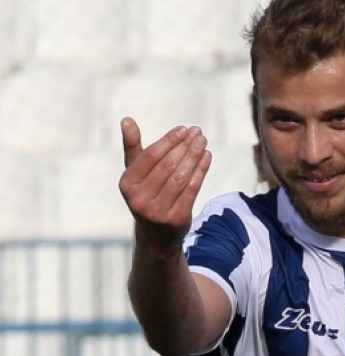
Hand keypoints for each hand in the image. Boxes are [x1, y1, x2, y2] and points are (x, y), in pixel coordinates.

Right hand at [118, 117, 211, 249]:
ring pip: (181, 177)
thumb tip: (127, 120)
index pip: (151, 157)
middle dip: (185, 146)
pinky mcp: (176, 218)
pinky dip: (201, 171)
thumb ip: (132, 147)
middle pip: (168, 166)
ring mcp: (157, 211)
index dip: (169, 141)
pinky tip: (207, 157)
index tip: (184, 129)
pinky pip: (192, 189)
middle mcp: (139, 199)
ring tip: (203, 142)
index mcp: (127, 184)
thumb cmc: (146, 194)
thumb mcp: (135, 173)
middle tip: (198, 133)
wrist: (156, 235)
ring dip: (195, 156)